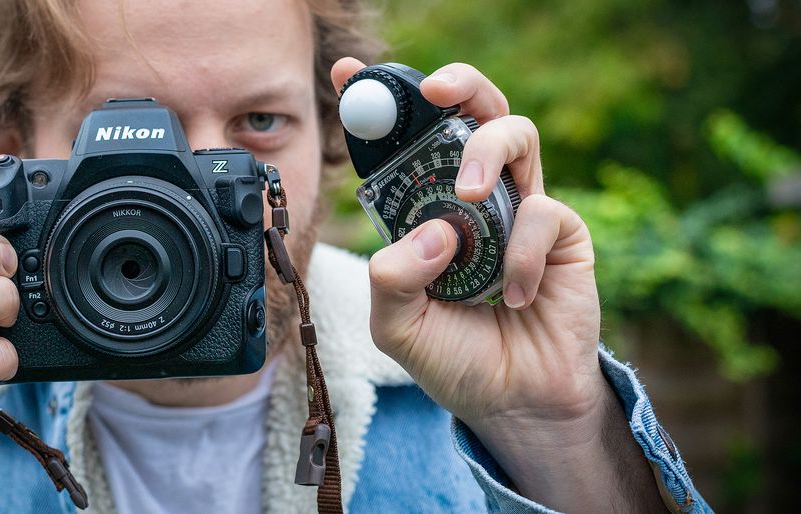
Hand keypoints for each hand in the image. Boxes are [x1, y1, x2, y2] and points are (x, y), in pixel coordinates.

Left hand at [331, 59, 663, 510]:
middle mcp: (473, 196)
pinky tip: (511, 297)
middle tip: (433, 92)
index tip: (349, 73)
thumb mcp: (399, 326)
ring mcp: (519, 207)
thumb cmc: (453, 357)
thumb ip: (393, 280)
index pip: (404, 141)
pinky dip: (520, 254)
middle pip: (472, 109)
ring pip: (516, 134)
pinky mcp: (562, 232)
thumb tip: (431, 230)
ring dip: (485, 152)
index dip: (380, 101)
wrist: (513, 402)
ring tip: (469, 198)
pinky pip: (541, 212)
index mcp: (425, 207)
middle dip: (456, 84)